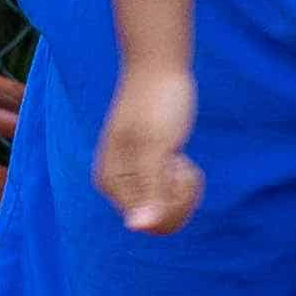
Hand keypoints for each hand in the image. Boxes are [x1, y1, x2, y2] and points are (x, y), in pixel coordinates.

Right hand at [99, 59, 203, 234]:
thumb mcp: (158, 146)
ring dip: (184, 188)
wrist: (159, 68)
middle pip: (160, 222)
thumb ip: (150, 187)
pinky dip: (183, 180)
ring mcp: (132, 178)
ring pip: (168, 210)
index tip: (176, 166)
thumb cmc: (158, 103)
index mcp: (111, 183)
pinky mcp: (147, 170)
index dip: (175, 201)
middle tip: (181, 162)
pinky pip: (170, 194)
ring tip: (180, 157)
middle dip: (181, 197)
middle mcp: (116, 186)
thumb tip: (139, 228)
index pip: (151, 223)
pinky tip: (179, 156)